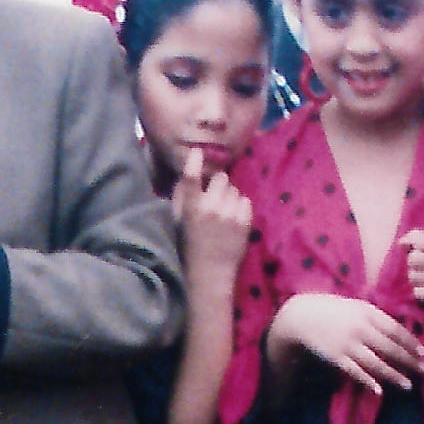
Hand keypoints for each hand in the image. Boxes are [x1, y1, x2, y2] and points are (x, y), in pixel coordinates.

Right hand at [173, 150, 252, 286]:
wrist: (210, 271)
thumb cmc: (190, 244)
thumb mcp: (178, 220)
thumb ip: (182, 195)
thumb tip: (190, 170)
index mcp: (191, 208)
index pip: (191, 179)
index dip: (194, 163)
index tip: (197, 152)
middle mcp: (211, 208)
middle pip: (221, 178)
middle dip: (218, 184)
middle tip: (214, 198)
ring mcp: (230, 215)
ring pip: (235, 189)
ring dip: (229, 196)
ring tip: (223, 212)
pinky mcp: (245, 221)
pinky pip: (245, 200)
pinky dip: (240, 207)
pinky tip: (232, 219)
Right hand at [270, 290, 423, 396]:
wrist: (302, 315)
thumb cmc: (333, 311)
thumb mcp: (356, 307)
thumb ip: (376, 317)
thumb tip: (399, 331)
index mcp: (367, 313)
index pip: (396, 330)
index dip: (411, 343)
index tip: (423, 354)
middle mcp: (360, 328)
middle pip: (391, 348)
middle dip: (410, 360)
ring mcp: (348, 344)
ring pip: (376, 363)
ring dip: (394, 375)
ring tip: (408, 386)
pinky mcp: (336, 357)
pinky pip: (355, 372)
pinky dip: (367, 381)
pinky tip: (379, 391)